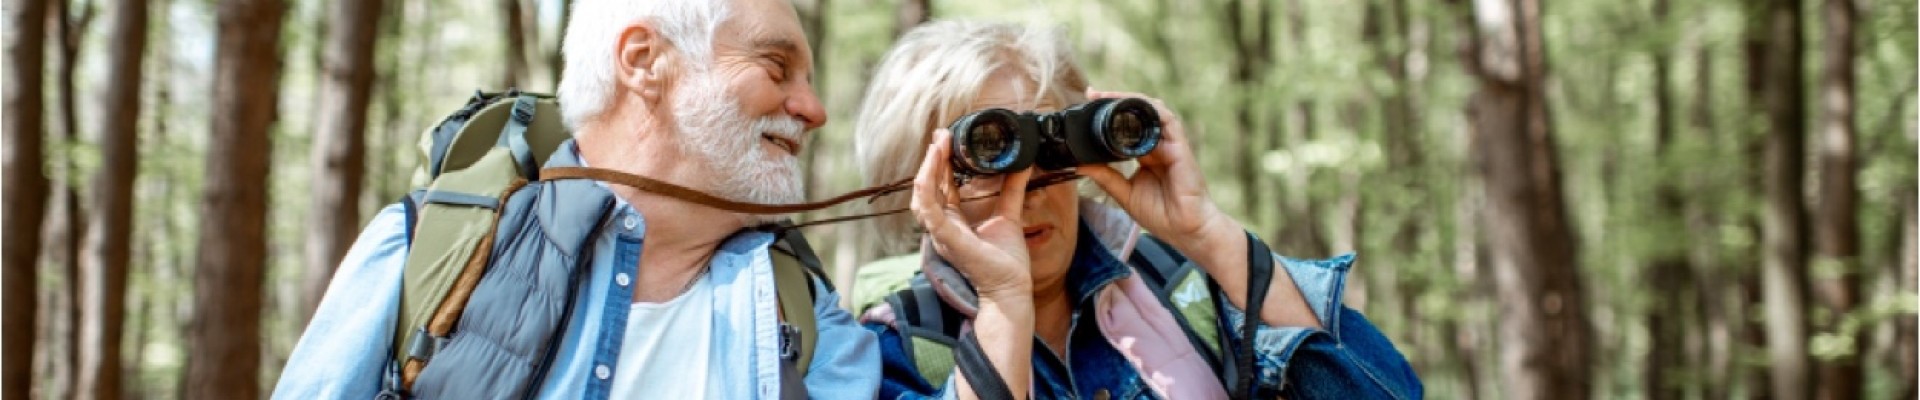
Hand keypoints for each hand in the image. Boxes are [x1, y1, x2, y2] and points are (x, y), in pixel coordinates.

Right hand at [911, 129, 1035, 297]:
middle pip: (927, 186)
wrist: (1011, 288)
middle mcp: (942, 226)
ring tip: (938, 145)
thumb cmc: (1007, 261)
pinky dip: (927, 188)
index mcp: (953, 220)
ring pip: (922, 194)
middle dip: (931, 159)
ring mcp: (941, 233)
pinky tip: (932, 169)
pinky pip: (928, 210)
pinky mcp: (946, 238)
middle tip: (940, 135)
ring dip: (927, 168)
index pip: (940, 185)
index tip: (947, 139)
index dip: (941, 162)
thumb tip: (1023, 163)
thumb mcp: (1009, 215)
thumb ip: (1012, 189)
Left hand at [1075, 90, 1243, 254]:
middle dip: (1116, 100)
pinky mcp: (1180, 146)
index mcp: (1146, 155)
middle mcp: (1158, 146)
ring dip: (1130, 99)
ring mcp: (1170, 144)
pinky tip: (1133, 105)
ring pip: (1152, 110)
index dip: (1110, 115)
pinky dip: (1150, 109)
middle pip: (1138, 114)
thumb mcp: (1125, 194)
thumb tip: (1080, 163)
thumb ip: (1105, 176)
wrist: (1187, 230)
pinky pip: (1166, 119)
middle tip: (1092, 94)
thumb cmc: (1162, 215)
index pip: (1127, 127)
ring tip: (1108, 95)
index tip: (1089, 105)